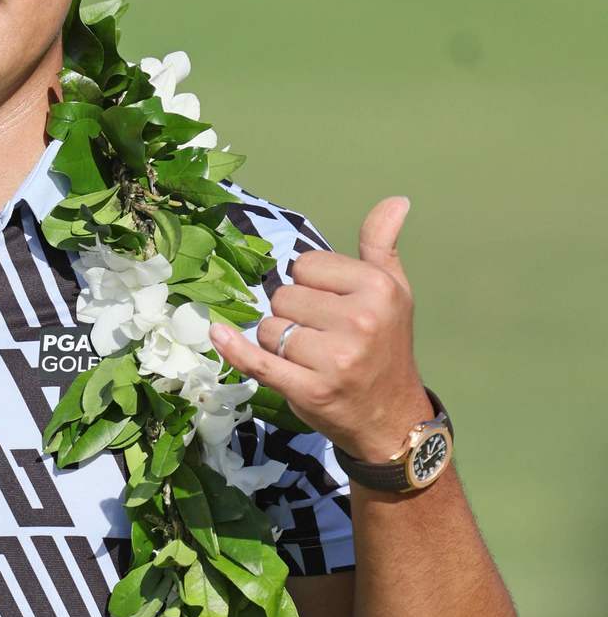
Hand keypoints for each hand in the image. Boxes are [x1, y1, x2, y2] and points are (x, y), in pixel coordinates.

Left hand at [207, 196, 431, 461]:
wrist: (392, 417)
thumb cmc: (386, 348)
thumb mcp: (394, 292)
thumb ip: (381, 246)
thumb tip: (397, 200)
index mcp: (377, 288)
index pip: (305, 265)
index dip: (309, 284)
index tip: (329, 306)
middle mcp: (358, 320)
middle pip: (283, 296)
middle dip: (291, 314)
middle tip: (320, 337)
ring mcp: (334, 358)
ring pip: (268, 328)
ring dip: (276, 342)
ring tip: (309, 357)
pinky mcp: (310, 389)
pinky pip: (258, 361)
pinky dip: (234, 348)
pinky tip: (219, 334)